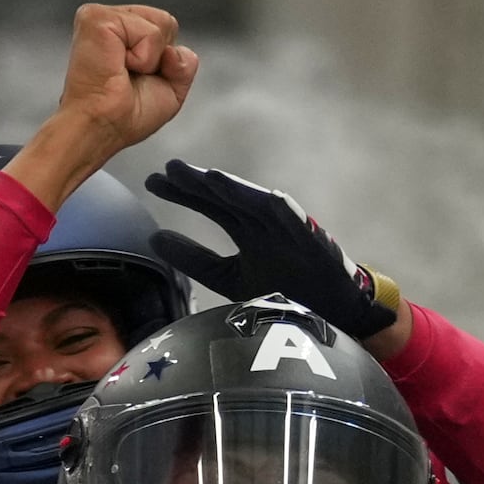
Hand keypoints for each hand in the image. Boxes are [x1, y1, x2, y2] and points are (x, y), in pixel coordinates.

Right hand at [7, 5, 200, 208]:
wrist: (101, 127)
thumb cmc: (122, 117)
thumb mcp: (171, 91)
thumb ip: (185, 64)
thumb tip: (174, 51)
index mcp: (122, 35)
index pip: (164, 27)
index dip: (162, 60)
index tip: (135, 79)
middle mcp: (111, 22)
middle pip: (166, 21)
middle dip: (159, 57)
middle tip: (129, 76)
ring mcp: (102, 17)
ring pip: (160, 24)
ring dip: (149, 59)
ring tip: (122, 72)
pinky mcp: (97, 18)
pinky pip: (148, 31)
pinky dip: (142, 57)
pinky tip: (117, 66)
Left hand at [143, 161, 406, 351]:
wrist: (331, 314)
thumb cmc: (283, 294)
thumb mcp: (229, 278)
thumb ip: (195, 259)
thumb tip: (154, 238)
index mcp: (247, 231)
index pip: (211, 205)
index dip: (183, 193)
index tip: (152, 182)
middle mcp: (265, 225)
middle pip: (229, 198)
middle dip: (201, 183)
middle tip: (169, 169)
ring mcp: (289, 230)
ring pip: (259, 204)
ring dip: (237, 189)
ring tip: (211, 178)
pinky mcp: (314, 242)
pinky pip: (298, 223)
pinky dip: (282, 210)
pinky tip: (271, 198)